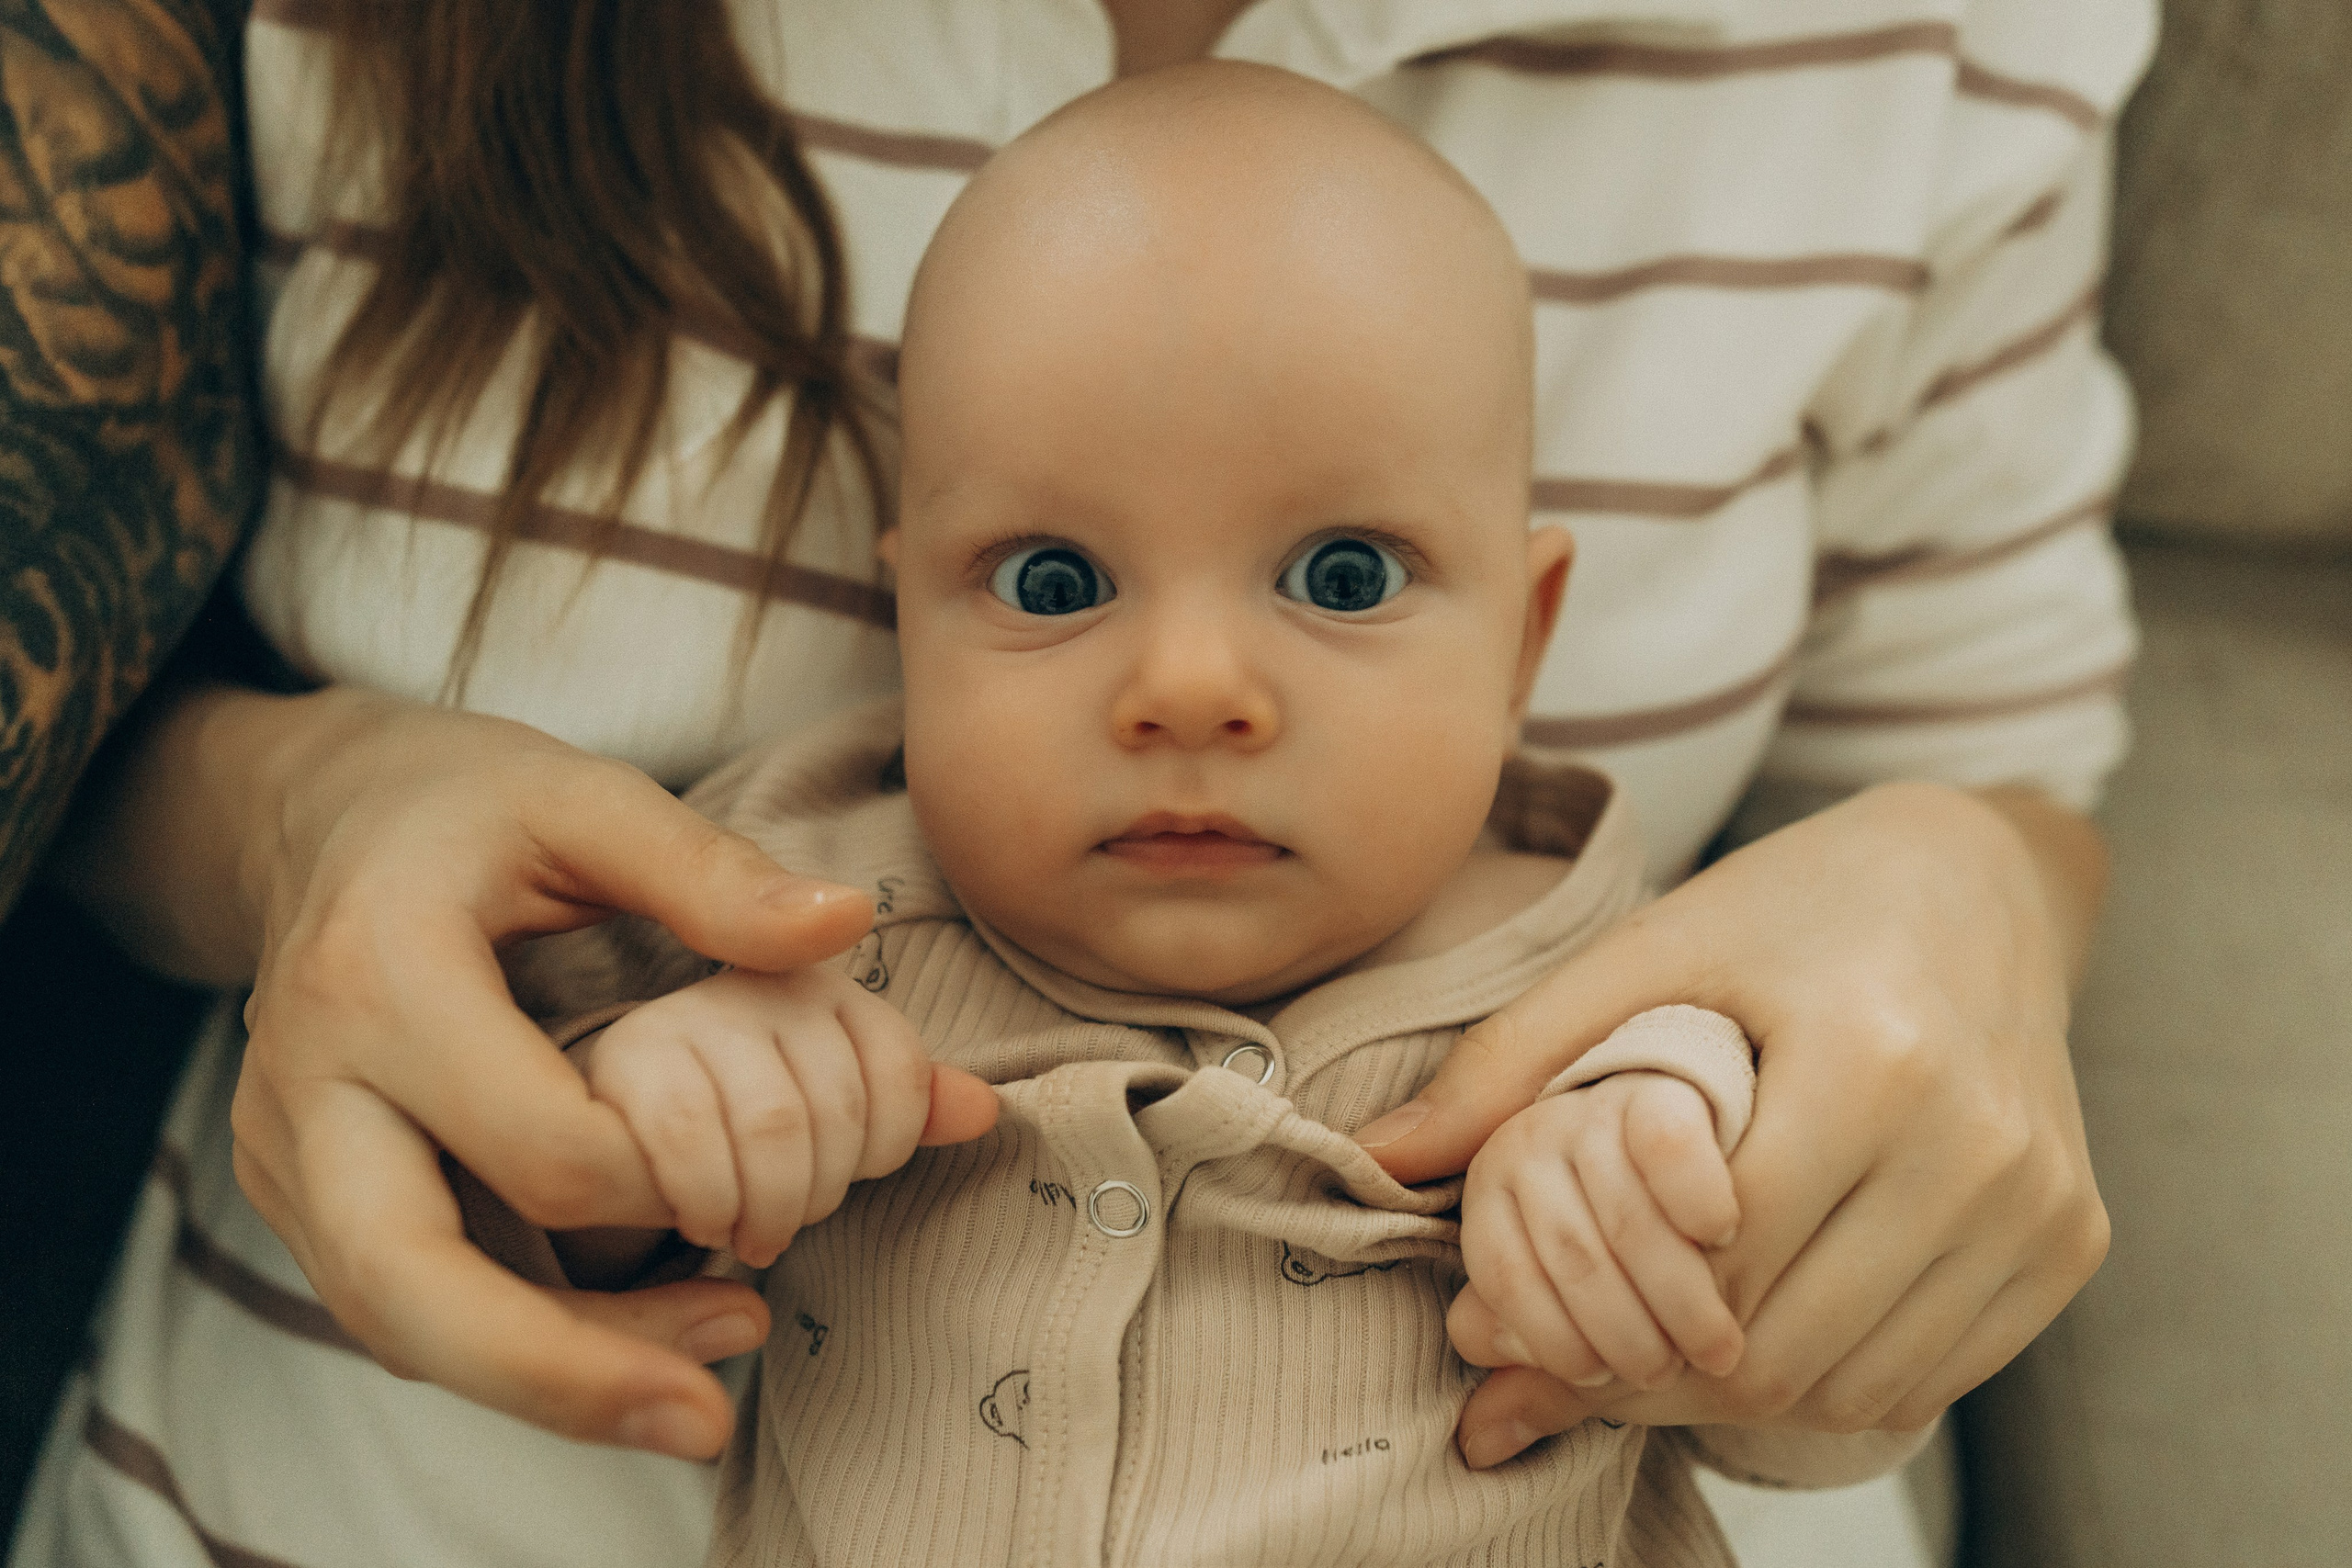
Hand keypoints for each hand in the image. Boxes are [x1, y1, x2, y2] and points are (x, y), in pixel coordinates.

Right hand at [220, 688, 923, 1458]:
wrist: (314, 818)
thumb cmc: (464, 805)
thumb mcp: (587, 798)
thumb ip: (711, 871)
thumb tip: (848, 925)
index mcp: (381, 978)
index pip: (538, 1145)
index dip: (668, 1179)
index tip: (766, 1170)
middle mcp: (308, 1089)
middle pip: (409, 1288)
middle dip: (564, 1374)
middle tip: (708, 1419)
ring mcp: (287, 1158)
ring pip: (400, 1327)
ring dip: (550, 1381)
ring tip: (695, 1396)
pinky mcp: (302, 1199)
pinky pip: (402, 1310)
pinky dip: (511, 1347)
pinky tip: (627, 1351)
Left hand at [1352, 782, 2109, 1466]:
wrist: (1977, 878)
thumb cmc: (1789, 911)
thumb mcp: (1643, 954)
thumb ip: (1512, 1059)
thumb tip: (1377, 1157)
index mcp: (1872, 1061)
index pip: (1721, 1263)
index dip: (1613, 1309)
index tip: (1539, 1317)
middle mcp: (1978, 1141)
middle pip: (1788, 1344)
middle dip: (1661, 1371)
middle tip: (1577, 1360)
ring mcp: (2040, 1199)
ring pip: (1861, 1381)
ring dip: (1743, 1394)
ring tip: (1655, 1348)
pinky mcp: (2071, 1238)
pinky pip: (1934, 1373)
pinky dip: (1835, 1382)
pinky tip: (1761, 1333)